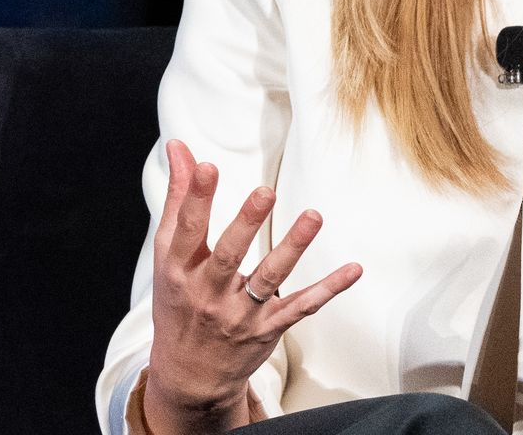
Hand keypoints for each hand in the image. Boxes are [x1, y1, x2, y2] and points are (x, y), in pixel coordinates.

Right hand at [143, 139, 362, 424]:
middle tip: (266, 191)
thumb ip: (179, 200)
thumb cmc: (179, 302)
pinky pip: (301, 307)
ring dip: (292, 247)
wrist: (189, 375)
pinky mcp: (267, 328)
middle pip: (228, 255)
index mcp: (178, 270)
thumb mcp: (169, 255)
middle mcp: (207, 293)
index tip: (207, 167)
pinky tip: (353, 269)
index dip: (196, 198)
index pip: (187, 231)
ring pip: (268, 278)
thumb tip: (179, 147)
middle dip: (246, 224)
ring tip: (313, 217)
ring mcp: (239, 314)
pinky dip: (328, 289)